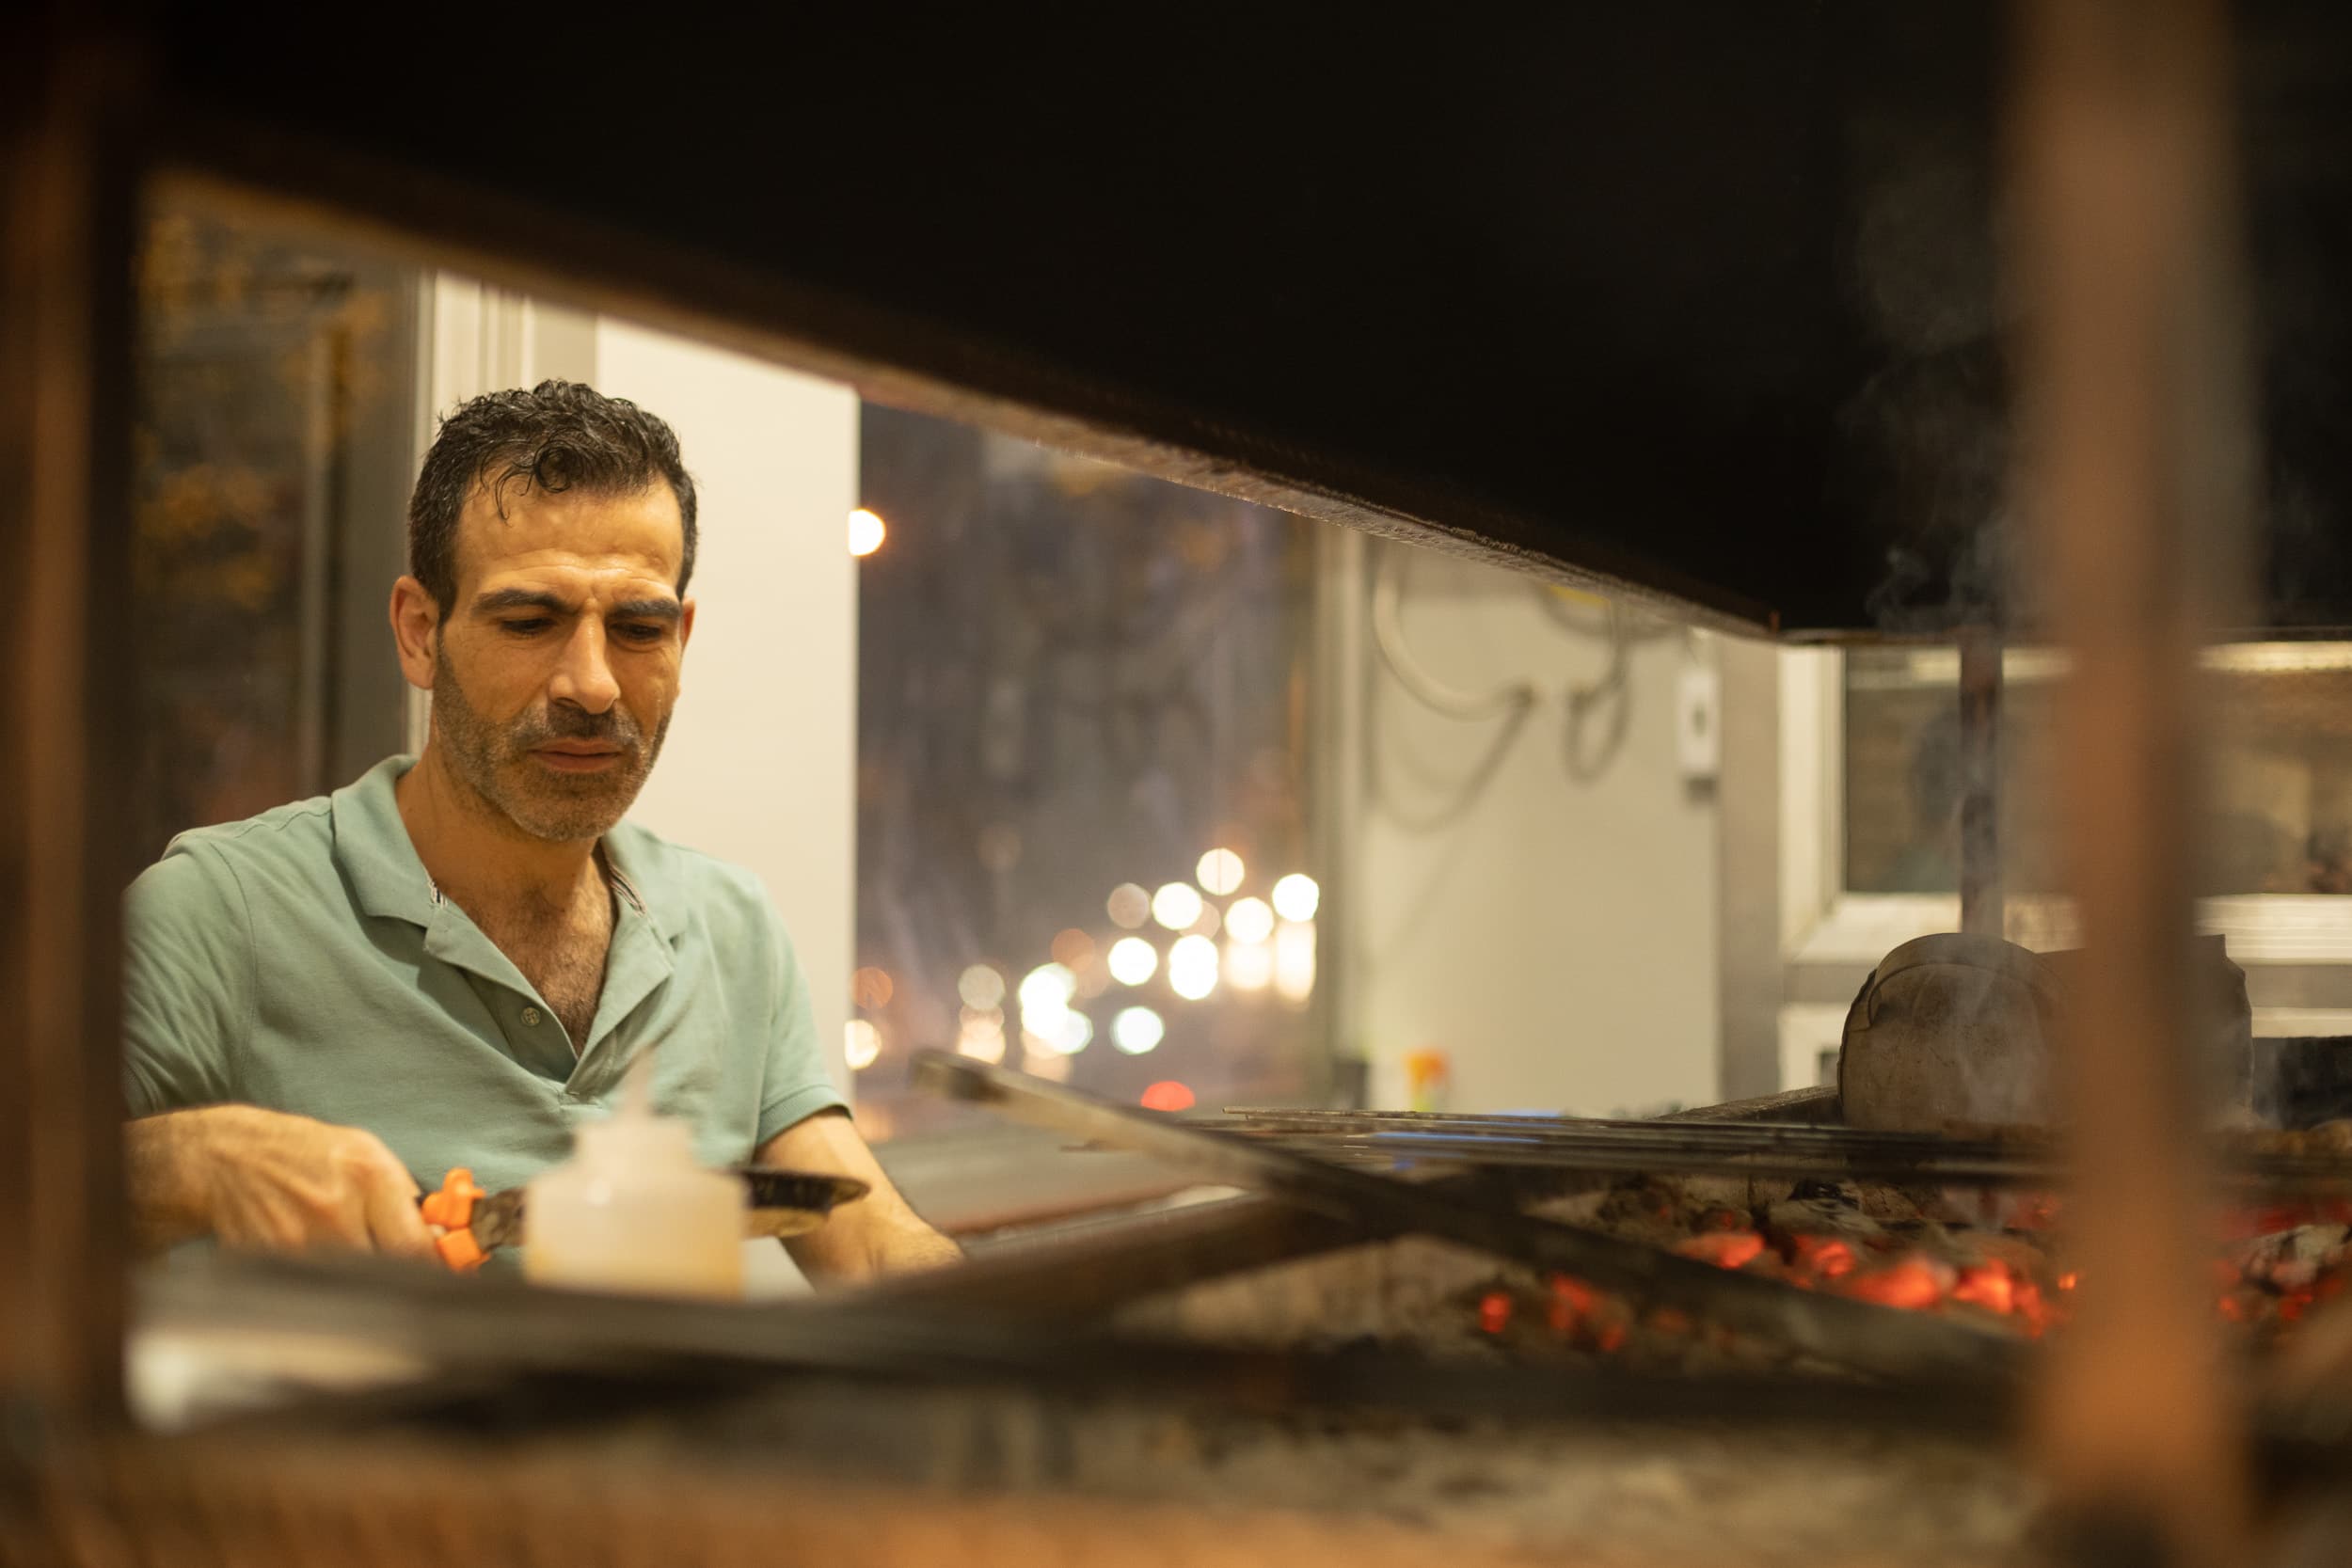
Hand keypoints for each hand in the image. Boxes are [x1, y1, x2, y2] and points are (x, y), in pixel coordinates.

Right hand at [127, 1105, 436, 1258]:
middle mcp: (333, 1209)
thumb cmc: (308, 1153)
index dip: (434, 1272)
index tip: (447, 1282)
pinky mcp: (267, 1262)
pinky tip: (315, 1263)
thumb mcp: (367, 1154)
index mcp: (368, 1176)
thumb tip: (439, 1242)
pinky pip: (309, 1288)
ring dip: (357, 1283)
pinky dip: (320, 1285)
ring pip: (346, 1287)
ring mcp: (296, 1239)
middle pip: (381, 1274)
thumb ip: (405, 1198)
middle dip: (395, 1279)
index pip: (413, 1246)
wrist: (230, 1158)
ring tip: (350, 1258)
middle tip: (401, 1276)